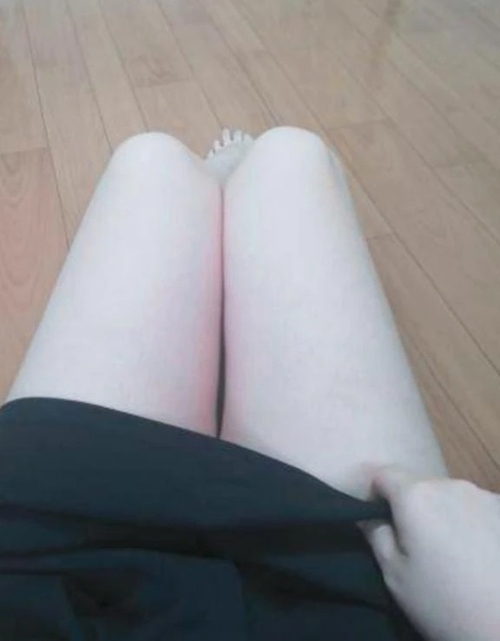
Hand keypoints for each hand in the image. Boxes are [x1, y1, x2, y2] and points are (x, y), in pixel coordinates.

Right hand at [365, 466, 499, 640]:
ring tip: (446, 553)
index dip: (372, 493)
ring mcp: (482, 495)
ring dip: (440, 514)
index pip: (382, 473)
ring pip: (446, 496)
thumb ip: (375, 534)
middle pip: (416, 484)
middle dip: (408, 507)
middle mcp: (450, 485)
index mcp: (416, 495)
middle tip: (411, 545)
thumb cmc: (443, 601)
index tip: (375, 520)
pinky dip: (466, 522)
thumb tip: (368, 514)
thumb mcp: (394, 574)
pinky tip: (473, 554)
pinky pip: (473, 507)